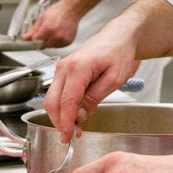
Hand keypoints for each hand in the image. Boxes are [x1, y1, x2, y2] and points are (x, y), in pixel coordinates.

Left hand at [22, 0, 79, 48]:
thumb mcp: (42, 18)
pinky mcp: (68, 42)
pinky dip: (56, 42)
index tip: (34, 37)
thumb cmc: (58, 11)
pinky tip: (58, 33)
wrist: (71, 9)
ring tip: (53, 31)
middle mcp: (56, 36)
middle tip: (45, 32)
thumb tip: (25, 38)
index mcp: (47, 29)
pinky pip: (58, 46)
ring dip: (49, 42)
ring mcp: (63, 40)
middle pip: (42, 45)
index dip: (34, 39)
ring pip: (50, 47)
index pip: (35, 41)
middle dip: (41, 41)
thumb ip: (33, 30)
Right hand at [43, 26, 140, 140]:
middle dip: (60, 122)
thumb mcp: (114, 79)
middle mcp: (64, 67)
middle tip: (71, 137)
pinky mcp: (64, 71)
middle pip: (52, 102)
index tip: (69, 136)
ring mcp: (62, 68)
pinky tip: (75, 114)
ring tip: (76, 127)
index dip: (66, 122)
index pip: (66, 102)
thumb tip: (79, 115)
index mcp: (78, 67)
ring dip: (61, 115)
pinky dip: (63, 106)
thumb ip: (94, 98)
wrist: (119, 36)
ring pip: (52, 99)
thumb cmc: (120, 52)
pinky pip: (58, 92)